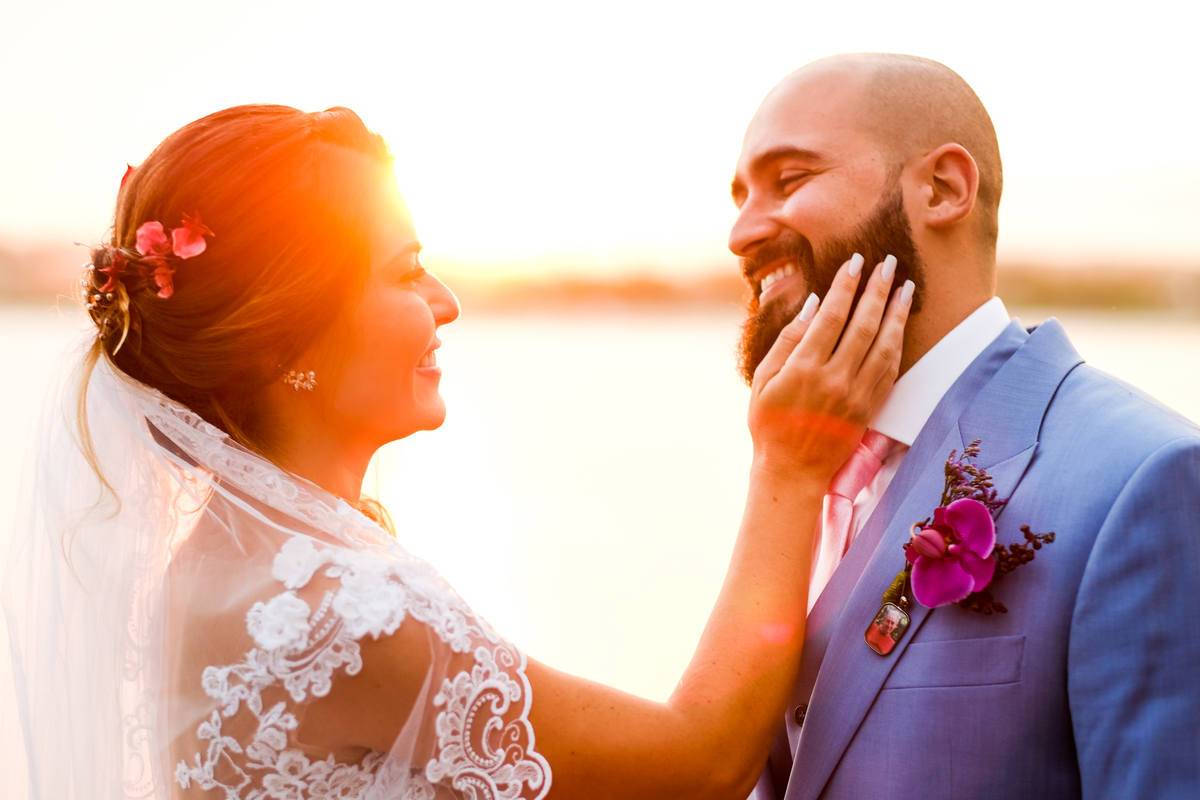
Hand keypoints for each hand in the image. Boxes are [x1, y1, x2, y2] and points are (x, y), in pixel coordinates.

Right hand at [747, 253, 911, 481]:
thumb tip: (811, 304)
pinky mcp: (870, 408)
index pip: (831, 317)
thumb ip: (787, 340)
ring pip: (884, 345)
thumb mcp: (764, 380)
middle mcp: (835, 380)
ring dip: (897, 312)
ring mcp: (857, 395)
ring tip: (905, 286)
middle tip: (888, 262)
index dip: (845, 286)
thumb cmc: (769, 423)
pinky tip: (901, 324)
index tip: (855, 262)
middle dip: (877, 290)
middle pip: (863, 324)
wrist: (792, 470)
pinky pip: (890, 369)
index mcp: (804, 369)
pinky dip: (898, 343)